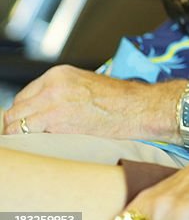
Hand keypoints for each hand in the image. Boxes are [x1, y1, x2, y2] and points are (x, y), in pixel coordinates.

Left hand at [1, 65, 178, 140]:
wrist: (140, 107)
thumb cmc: (121, 100)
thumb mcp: (87, 85)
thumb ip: (63, 92)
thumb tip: (45, 110)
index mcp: (58, 74)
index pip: (24, 96)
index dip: (26, 113)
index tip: (30, 123)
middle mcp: (52, 86)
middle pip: (16, 110)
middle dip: (18, 125)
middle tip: (29, 136)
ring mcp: (52, 104)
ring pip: (15, 124)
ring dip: (21, 135)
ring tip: (34, 143)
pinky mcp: (57, 122)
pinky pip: (28, 135)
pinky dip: (30, 142)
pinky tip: (43, 145)